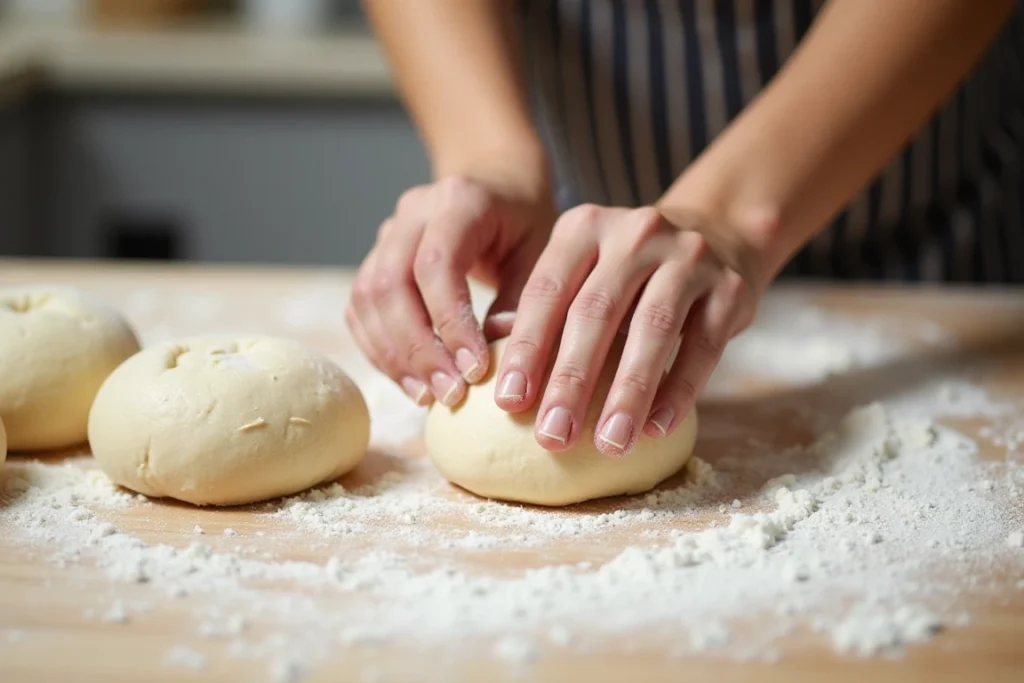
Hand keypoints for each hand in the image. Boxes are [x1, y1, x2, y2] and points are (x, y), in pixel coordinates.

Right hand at [346, 174, 555, 406]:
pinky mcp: (374, 260)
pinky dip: (380, 349)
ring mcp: (387, 234)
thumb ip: (523, 300)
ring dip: (394, 355)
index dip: (449, 322)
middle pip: (391, 284)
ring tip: (427, 397)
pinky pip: (360, 310)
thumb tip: (502, 357)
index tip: (475, 371)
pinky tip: (410, 380)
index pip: (437, 264)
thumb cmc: (525, 224)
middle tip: (448, 395)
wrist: (496, 185)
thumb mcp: (542, 253)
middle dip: (417, 349)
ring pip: (368, 299)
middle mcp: (413, 212)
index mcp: (459, 200)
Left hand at [494, 204, 764, 456]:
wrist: (716, 238)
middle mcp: (635, 233)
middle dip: (571, 380)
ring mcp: (688, 256)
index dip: (527, 349)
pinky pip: (703, 345)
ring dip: (628, 393)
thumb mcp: (582, 273)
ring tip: (609, 444)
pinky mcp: (730, 287)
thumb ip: (544, 309)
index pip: (547, 291)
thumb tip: (493, 359)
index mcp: (584, 228)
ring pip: (653, 329)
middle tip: (552, 437)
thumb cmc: (627, 276)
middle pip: (596, 313)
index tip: (508, 404)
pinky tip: (656, 428)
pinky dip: (678, 390)